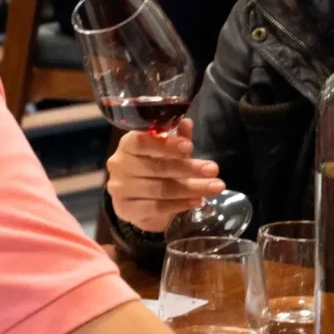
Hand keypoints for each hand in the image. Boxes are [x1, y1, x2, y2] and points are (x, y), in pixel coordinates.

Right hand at [107, 119, 224, 232]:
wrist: (137, 201)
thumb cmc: (153, 168)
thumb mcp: (166, 152)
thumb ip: (176, 139)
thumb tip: (186, 123)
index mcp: (127, 145)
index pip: (141, 141)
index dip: (166, 145)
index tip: (190, 147)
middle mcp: (119, 166)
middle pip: (155, 167)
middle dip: (188, 168)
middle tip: (214, 169)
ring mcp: (121, 190)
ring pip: (159, 189)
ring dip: (190, 188)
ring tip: (214, 187)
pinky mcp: (127, 210)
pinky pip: (157, 207)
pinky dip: (180, 204)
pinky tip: (197, 201)